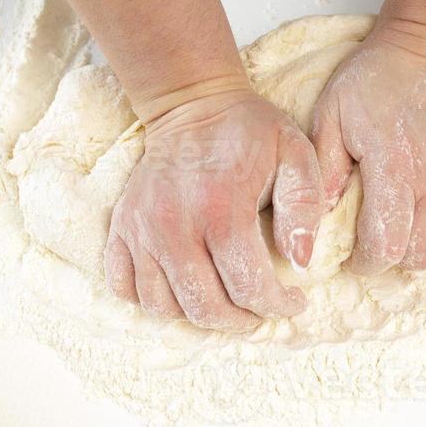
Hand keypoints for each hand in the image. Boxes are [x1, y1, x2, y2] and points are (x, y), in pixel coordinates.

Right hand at [105, 88, 323, 331]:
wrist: (192, 104)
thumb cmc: (250, 132)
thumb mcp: (295, 154)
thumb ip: (304, 207)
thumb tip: (300, 262)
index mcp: (222, 207)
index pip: (248, 286)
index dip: (276, 306)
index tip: (293, 302)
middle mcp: (174, 223)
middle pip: (203, 306)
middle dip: (240, 322)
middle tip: (259, 313)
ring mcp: (141, 227)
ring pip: (162, 305)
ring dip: (198, 316)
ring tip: (225, 304)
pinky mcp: (122, 227)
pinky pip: (124, 286)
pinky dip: (151, 300)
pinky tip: (181, 290)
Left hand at [310, 17, 425, 275]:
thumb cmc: (378, 78)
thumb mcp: (331, 115)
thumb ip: (326, 171)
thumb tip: (323, 218)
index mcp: (397, 169)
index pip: (387, 248)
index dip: (368, 261)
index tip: (360, 254)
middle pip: (422, 255)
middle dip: (398, 251)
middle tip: (387, 230)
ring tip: (416, 209)